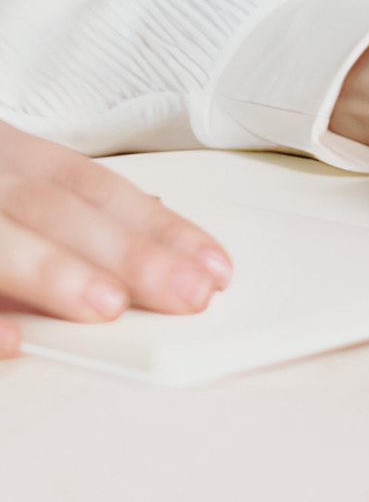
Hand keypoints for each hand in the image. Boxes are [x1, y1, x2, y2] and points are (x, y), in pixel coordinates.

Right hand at [0, 121, 231, 358]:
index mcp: (17, 159)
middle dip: (128, 254)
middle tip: (184, 294)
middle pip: (59, 210)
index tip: (214, 268)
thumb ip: (74, 219)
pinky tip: (16, 343)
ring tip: (107, 308)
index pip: (100, 189)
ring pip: (1, 240)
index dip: (159, 227)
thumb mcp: (11, 188)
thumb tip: (159, 243)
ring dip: (57, 272)